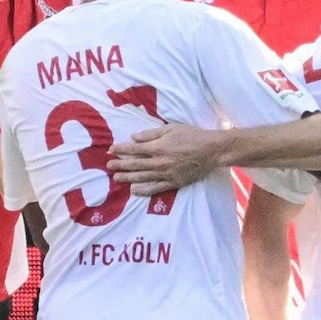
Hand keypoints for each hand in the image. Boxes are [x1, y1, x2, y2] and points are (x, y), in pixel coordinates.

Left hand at [109, 124, 229, 195]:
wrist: (212, 150)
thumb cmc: (192, 135)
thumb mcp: (171, 128)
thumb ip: (151, 134)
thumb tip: (133, 137)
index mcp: (158, 147)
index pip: (134, 149)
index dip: (121, 150)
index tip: (110, 150)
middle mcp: (159, 162)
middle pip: (135, 165)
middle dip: (120, 164)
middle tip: (108, 166)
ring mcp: (166, 174)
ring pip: (142, 177)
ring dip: (127, 178)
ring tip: (116, 178)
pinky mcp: (173, 183)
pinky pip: (155, 188)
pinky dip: (144, 190)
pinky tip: (134, 190)